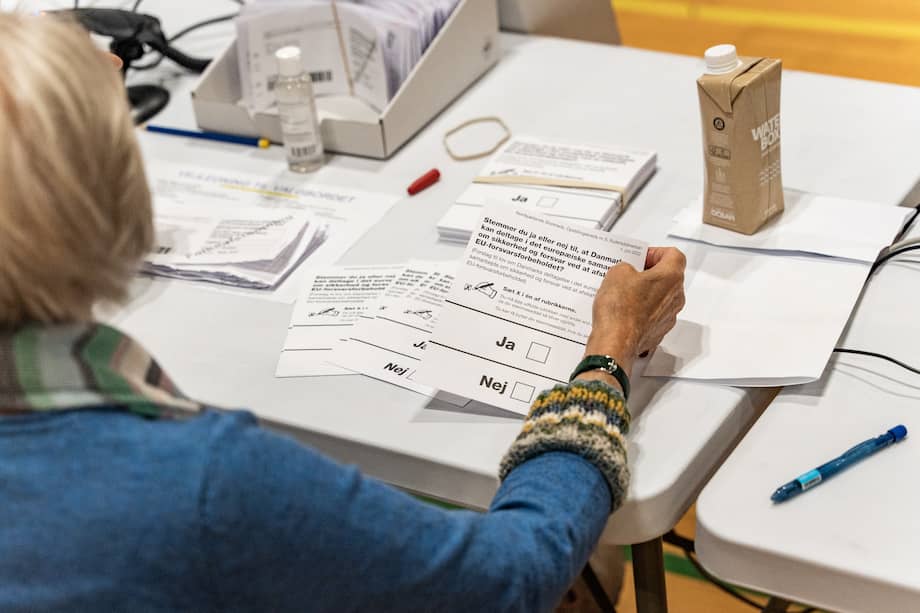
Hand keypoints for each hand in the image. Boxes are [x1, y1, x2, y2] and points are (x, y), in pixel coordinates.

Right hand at [582, 247, 686, 381]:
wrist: (616, 342)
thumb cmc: (620, 310)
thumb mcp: (616, 273)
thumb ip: (625, 267)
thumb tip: (626, 272)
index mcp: (671, 277)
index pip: (674, 255)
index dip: (656, 252)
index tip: (642, 257)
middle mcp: (675, 297)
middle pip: (668, 277)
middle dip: (649, 273)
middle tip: (630, 273)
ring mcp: (668, 316)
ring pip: (660, 297)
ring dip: (645, 293)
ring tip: (622, 293)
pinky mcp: (658, 331)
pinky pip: (652, 315)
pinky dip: (640, 311)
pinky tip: (623, 310)